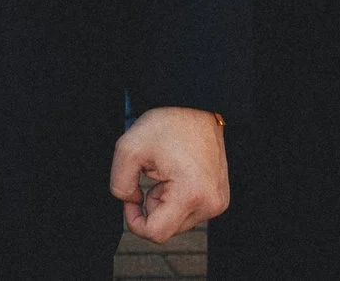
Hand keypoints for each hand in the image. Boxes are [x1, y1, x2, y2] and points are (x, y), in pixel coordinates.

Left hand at [109, 106, 228, 242]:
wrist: (195, 107)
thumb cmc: (165, 125)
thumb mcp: (128, 149)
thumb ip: (119, 184)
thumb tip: (131, 202)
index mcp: (191, 195)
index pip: (156, 233)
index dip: (135, 221)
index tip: (131, 196)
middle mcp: (210, 204)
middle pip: (167, 229)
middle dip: (152, 207)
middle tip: (150, 177)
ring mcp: (218, 202)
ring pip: (178, 222)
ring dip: (165, 203)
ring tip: (166, 173)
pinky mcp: (220, 198)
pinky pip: (190, 212)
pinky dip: (177, 199)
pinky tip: (177, 176)